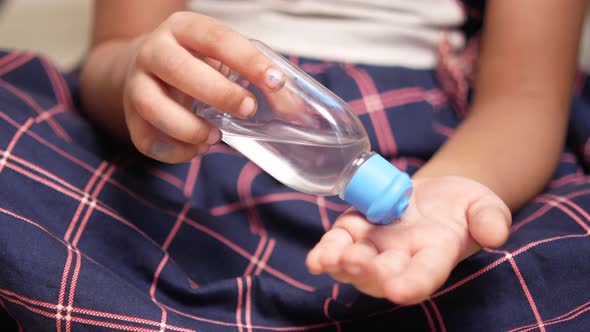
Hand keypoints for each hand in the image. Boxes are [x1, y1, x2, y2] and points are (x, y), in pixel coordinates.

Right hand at [122, 12, 283, 162]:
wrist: (148, 69)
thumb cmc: (198, 64)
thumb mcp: (225, 58)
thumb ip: (258, 76)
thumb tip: (296, 111)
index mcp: (184, 29)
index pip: (216, 38)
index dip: (247, 60)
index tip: (275, 81)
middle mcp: (154, 51)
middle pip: (179, 70)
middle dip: (219, 93)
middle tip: (248, 109)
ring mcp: (136, 84)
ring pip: (154, 107)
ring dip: (191, 128)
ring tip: (216, 136)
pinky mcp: (130, 117)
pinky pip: (146, 141)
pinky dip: (177, 152)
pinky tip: (198, 148)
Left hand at [306, 176, 510, 304]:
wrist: (435, 194)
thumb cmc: (463, 205)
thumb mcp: (484, 205)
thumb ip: (491, 218)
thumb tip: (494, 235)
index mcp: (436, 255)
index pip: (425, 275)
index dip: (412, 283)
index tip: (400, 291)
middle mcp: (402, 259)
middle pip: (383, 275)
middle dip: (369, 272)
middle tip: (357, 262)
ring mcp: (375, 247)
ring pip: (355, 266)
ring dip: (341, 264)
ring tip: (330, 259)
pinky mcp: (355, 229)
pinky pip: (337, 244)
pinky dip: (325, 251)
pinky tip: (316, 258)